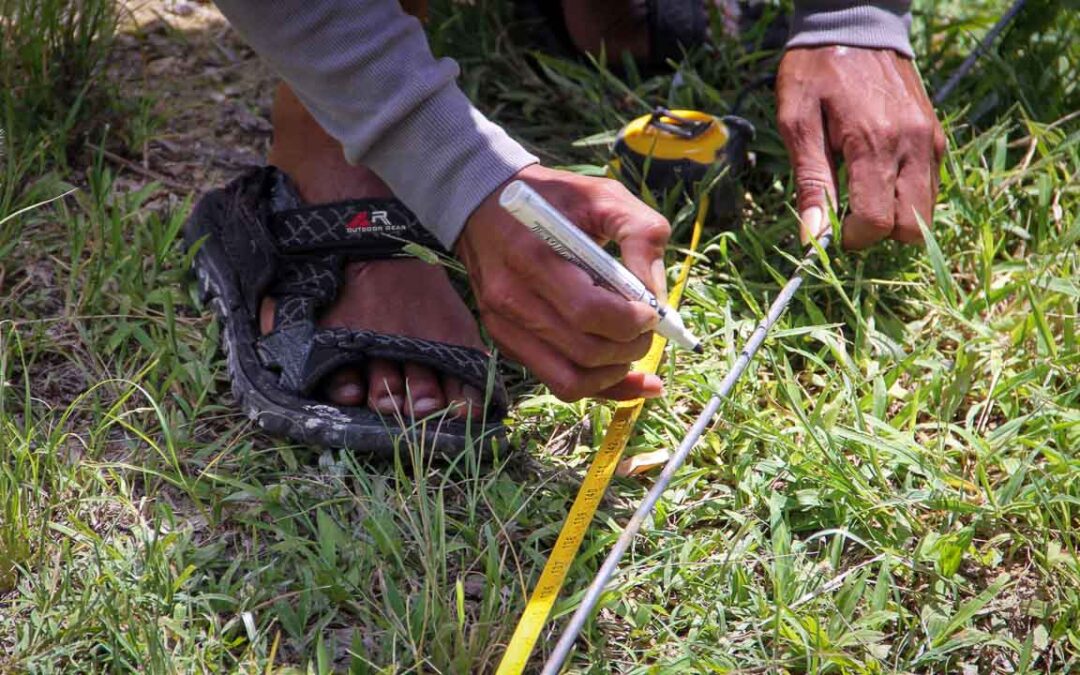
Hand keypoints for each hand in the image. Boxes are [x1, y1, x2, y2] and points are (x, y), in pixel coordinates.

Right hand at [455, 164, 670, 401]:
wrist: (484, 203)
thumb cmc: (551, 198)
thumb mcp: (603, 196)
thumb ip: (640, 234)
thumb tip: (656, 293)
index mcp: (533, 257)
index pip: (589, 312)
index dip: (632, 321)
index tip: (651, 310)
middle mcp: (511, 299)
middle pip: (584, 352)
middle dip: (631, 348)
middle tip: (648, 328)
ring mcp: (503, 326)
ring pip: (570, 380)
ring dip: (614, 374)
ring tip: (633, 349)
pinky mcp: (505, 341)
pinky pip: (556, 381)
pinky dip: (597, 386)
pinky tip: (628, 378)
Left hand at [776, 46, 945, 247]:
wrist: (855, 23)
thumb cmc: (816, 71)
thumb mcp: (797, 123)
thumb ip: (810, 182)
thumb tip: (812, 238)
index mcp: (874, 143)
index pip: (877, 221)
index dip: (853, 238)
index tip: (832, 230)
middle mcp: (912, 145)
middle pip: (912, 225)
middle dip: (879, 232)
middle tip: (849, 215)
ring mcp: (930, 140)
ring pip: (927, 209)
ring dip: (896, 215)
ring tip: (863, 193)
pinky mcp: (937, 136)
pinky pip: (931, 185)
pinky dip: (908, 195)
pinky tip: (879, 177)